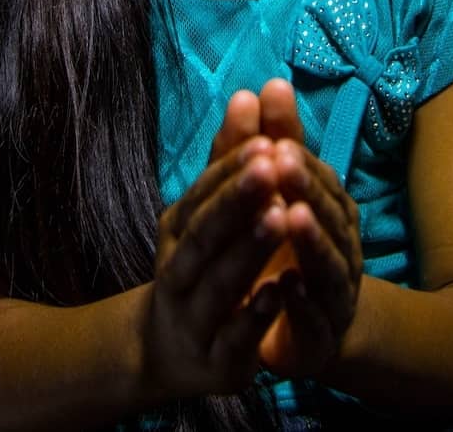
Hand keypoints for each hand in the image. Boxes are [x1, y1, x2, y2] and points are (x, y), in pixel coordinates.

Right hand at [145, 101, 287, 396]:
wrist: (172, 351)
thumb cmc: (201, 266)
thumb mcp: (211, 213)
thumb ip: (232, 158)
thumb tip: (249, 93)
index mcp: (177, 231)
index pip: (202, 195)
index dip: (232, 170)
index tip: (265, 141)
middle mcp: (179, 271)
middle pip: (204, 234)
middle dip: (236, 201)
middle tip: (270, 167)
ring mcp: (194, 317)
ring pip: (219, 281)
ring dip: (248, 250)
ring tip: (279, 217)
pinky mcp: (217, 359)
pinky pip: (235, 335)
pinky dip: (256, 313)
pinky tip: (279, 290)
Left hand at [255, 80, 363, 378]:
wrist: (312, 331)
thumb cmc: (289, 250)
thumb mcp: (273, 195)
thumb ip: (266, 146)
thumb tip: (268, 84)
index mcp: (330, 210)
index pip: (320, 178)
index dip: (300, 159)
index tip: (276, 138)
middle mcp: (341, 245)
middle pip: (329, 213)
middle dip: (306, 187)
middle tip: (282, 162)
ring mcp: (336, 290)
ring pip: (328, 262)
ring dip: (311, 239)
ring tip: (290, 216)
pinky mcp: (323, 333)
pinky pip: (316, 316)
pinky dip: (302, 302)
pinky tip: (286, 286)